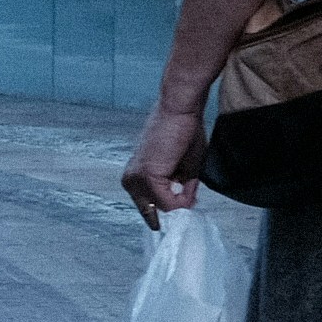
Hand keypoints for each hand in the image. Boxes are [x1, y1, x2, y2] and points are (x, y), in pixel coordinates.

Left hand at [122, 97, 205, 223]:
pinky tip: (187, 183)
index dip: (169, 210)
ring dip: (181, 202)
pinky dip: (183, 199)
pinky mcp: (146, 177)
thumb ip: (181, 189)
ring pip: (162, 209)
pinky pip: (168, 204)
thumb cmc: (184, 132)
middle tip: (190, 197)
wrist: (180, 110)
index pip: (149, 207)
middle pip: (153, 212)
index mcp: (135, 177)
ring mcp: (136, 180)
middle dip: (174, 210)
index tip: (183, 208)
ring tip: (189, 182)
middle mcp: (130, 180)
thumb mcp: (184, 169)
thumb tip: (185, 207)